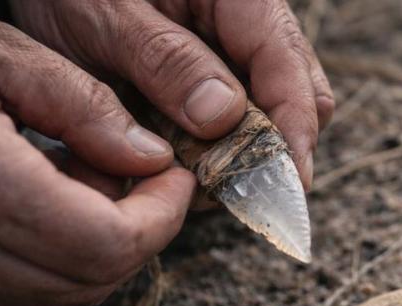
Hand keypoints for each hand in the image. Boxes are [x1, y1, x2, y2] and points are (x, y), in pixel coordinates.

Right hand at [0, 20, 195, 305]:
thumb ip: (81, 104)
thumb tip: (149, 159)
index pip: (111, 242)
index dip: (164, 215)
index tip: (177, 177)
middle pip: (98, 276)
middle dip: (141, 227)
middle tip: (138, 172)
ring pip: (70, 291)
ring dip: (102, 241)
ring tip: (79, 173)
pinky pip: (33, 292)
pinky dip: (64, 254)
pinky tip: (46, 199)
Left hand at [10, 0, 334, 190]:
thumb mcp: (105, 13)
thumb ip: (166, 60)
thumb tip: (227, 117)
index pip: (287, 64)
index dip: (295, 126)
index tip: (289, 182)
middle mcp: (244, 33)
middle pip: (295, 98)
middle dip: (270, 150)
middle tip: (232, 191)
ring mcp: (228, 66)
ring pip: (264, 124)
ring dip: (236, 161)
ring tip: (192, 183)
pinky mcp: (205, 93)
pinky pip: (227, 135)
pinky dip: (209, 160)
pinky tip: (177, 169)